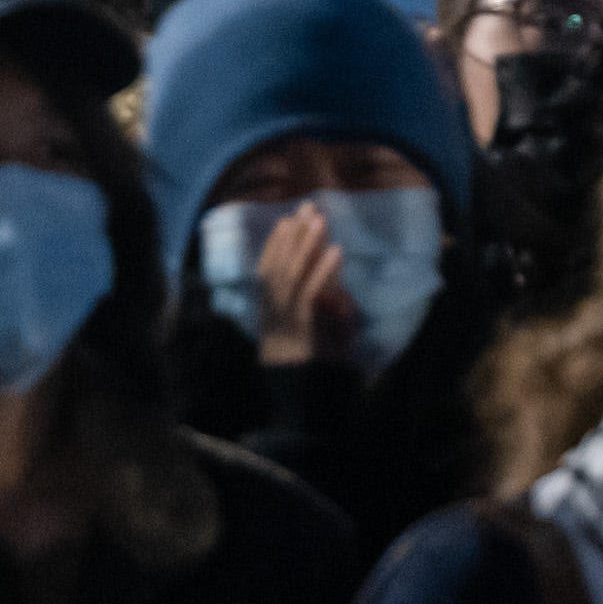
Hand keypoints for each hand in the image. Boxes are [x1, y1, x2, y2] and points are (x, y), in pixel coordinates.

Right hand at [240, 201, 360, 367]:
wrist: (298, 396)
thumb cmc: (303, 365)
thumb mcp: (301, 333)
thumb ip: (312, 308)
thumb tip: (331, 286)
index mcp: (267, 311)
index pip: (267, 270)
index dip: (275, 243)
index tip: (286, 220)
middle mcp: (272, 311)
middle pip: (280, 265)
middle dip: (293, 234)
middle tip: (307, 207)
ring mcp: (286, 319)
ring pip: (294, 273)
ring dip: (307, 244)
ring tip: (319, 219)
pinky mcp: (304, 327)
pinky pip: (313, 293)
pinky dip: (324, 270)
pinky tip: (336, 250)